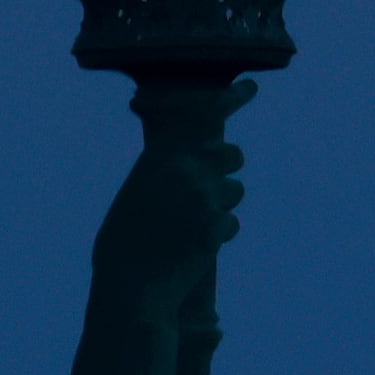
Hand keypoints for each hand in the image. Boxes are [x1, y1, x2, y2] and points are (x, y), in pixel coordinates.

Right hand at [94, 77, 252, 280]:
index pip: (202, 115)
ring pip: (235, 190)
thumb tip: (190, 168)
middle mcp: (185, 170)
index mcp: (160, 156)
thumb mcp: (136, 197)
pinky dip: (218, 235)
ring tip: (191, 227)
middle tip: (214, 184)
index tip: (250, 86)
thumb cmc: (123, 246)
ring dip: (221, 206)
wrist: (130, 287)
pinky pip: (231, 223)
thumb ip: (163, 175)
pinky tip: (193, 249)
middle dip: (228, 167)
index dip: (230, 98)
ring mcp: (203, 198)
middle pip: (232, 155)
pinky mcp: (216, 227)